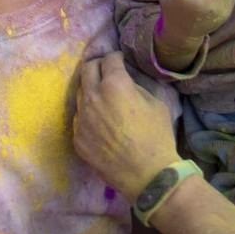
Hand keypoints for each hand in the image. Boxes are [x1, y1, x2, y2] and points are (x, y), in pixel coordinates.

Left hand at [74, 53, 181, 198]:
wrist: (148, 175)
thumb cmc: (157, 137)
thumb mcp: (154, 103)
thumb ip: (134, 86)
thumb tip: (123, 80)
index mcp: (114, 85)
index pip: (108, 59)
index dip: (116, 58)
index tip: (119, 61)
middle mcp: (93, 97)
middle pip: (87, 69)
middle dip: (97, 66)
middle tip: (106, 71)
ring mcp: (82, 119)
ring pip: (81, 94)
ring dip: (92, 91)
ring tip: (104, 99)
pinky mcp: (77, 138)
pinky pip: (80, 119)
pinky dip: (89, 115)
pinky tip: (102, 124)